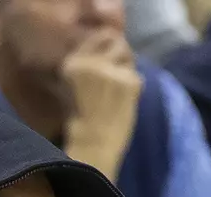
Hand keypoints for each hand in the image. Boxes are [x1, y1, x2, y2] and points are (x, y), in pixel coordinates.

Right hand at [61, 30, 141, 182]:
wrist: (92, 146)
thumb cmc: (81, 123)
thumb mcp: (74, 86)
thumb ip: (89, 65)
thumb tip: (112, 49)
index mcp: (73, 62)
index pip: (99, 36)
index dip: (108, 47)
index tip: (109, 62)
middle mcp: (91, 61)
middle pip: (116, 41)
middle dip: (120, 56)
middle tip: (117, 77)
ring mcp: (111, 70)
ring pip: (129, 56)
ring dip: (128, 70)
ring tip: (121, 91)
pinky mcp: (128, 82)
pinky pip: (138, 77)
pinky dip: (135, 89)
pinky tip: (125, 104)